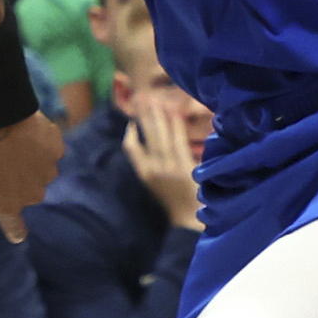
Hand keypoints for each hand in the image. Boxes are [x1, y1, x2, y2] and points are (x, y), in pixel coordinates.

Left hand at [0, 113, 66, 242]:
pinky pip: (49, 147)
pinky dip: (40, 141)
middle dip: (15, 179)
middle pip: (25, 191)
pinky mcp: (56, 150)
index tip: (17, 235)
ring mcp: (47, 172)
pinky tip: (26, 131)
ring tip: (12, 142)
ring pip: (39, 168)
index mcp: (7, 204)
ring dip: (29, 160)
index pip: (13, 225)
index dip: (14, 230)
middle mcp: (32, 194)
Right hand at [121, 103, 199, 227]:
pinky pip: (178, 140)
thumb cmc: (173, 203)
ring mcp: (169, 164)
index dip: (130, 134)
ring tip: (156, 101)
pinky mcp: (184, 164)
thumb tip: (149, 149)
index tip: (131, 123)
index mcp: (143, 173)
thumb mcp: (154, 187)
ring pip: (161, 135)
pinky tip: (174, 114)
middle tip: (143, 99)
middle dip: (145, 116)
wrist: (188, 218)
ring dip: (158, 116)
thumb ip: (151, 169)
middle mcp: (153, 166)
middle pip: (147, 136)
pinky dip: (175, 126)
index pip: (131, 148)